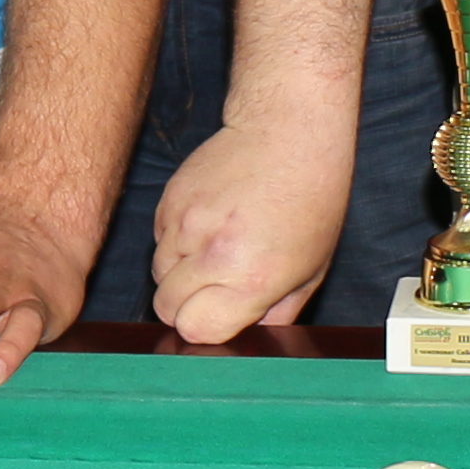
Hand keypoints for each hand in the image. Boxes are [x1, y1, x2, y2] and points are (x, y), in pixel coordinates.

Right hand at [146, 116, 350, 346]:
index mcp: (252, 277)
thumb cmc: (311, 198)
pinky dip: (177, 242)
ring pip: (158, 273)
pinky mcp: (169, 199)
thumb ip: (276, 313)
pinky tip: (210, 224)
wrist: (288, 132)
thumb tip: (247, 336)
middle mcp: (212, 252)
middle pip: (166, 307)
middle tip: (217, 288)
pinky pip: (158, 239)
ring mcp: (185, 223)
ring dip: (181, 273)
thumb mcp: (310, 270)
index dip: (206, 329)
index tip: (221, 317)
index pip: (195, 329)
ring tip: (216, 250)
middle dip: (187, 306)